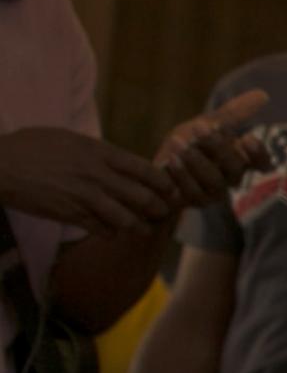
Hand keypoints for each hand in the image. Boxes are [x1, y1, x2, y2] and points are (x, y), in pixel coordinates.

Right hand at [0, 124, 177, 233]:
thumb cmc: (30, 147)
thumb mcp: (68, 138)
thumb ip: (96, 151)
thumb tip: (119, 160)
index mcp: (98, 152)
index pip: (145, 169)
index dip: (164, 183)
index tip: (169, 189)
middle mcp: (97, 174)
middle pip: (144, 197)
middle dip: (158, 208)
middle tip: (162, 212)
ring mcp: (84, 196)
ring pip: (128, 220)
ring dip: (138, 226)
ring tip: (142, 228)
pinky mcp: (70, 214)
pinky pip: (104, 231)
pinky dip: (112, 234)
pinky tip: (112, 232)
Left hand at [144, 90, 271, 218]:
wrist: (160, 165)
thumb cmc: (189, 142)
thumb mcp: (208, 123)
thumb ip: (233, 113)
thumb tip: (263, 94)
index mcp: (240, 160)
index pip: (261, 162)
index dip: (258, 153)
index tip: (248, 137)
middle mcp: (231, 178)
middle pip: (234, 167)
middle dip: (217, 146)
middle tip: (199, 126)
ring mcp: (215, 192)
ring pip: (213, 180)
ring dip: (196, 161)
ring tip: (178, 142)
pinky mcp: (195, 202)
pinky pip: (192, 193)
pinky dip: (182, 176)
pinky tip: (171, 160)